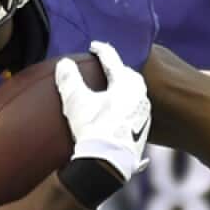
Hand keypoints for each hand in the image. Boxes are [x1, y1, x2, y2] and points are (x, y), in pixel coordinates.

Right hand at [55, 41, 151, 181]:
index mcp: (127, 84)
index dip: (101, 50)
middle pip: (129, 74)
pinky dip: (128, 104)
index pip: (113, 59)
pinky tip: (119, 110)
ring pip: (136, 92)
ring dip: (124, 87)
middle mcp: (141, 96)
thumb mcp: (76, 101)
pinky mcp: (144, 130)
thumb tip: (64, 64)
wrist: (108, 164)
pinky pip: (137, 109)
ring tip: (112, 87)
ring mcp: (145, 113)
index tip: (94, 46)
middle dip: (117, 68)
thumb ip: (69, 79)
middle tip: (105, 66)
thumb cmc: (93, 129)